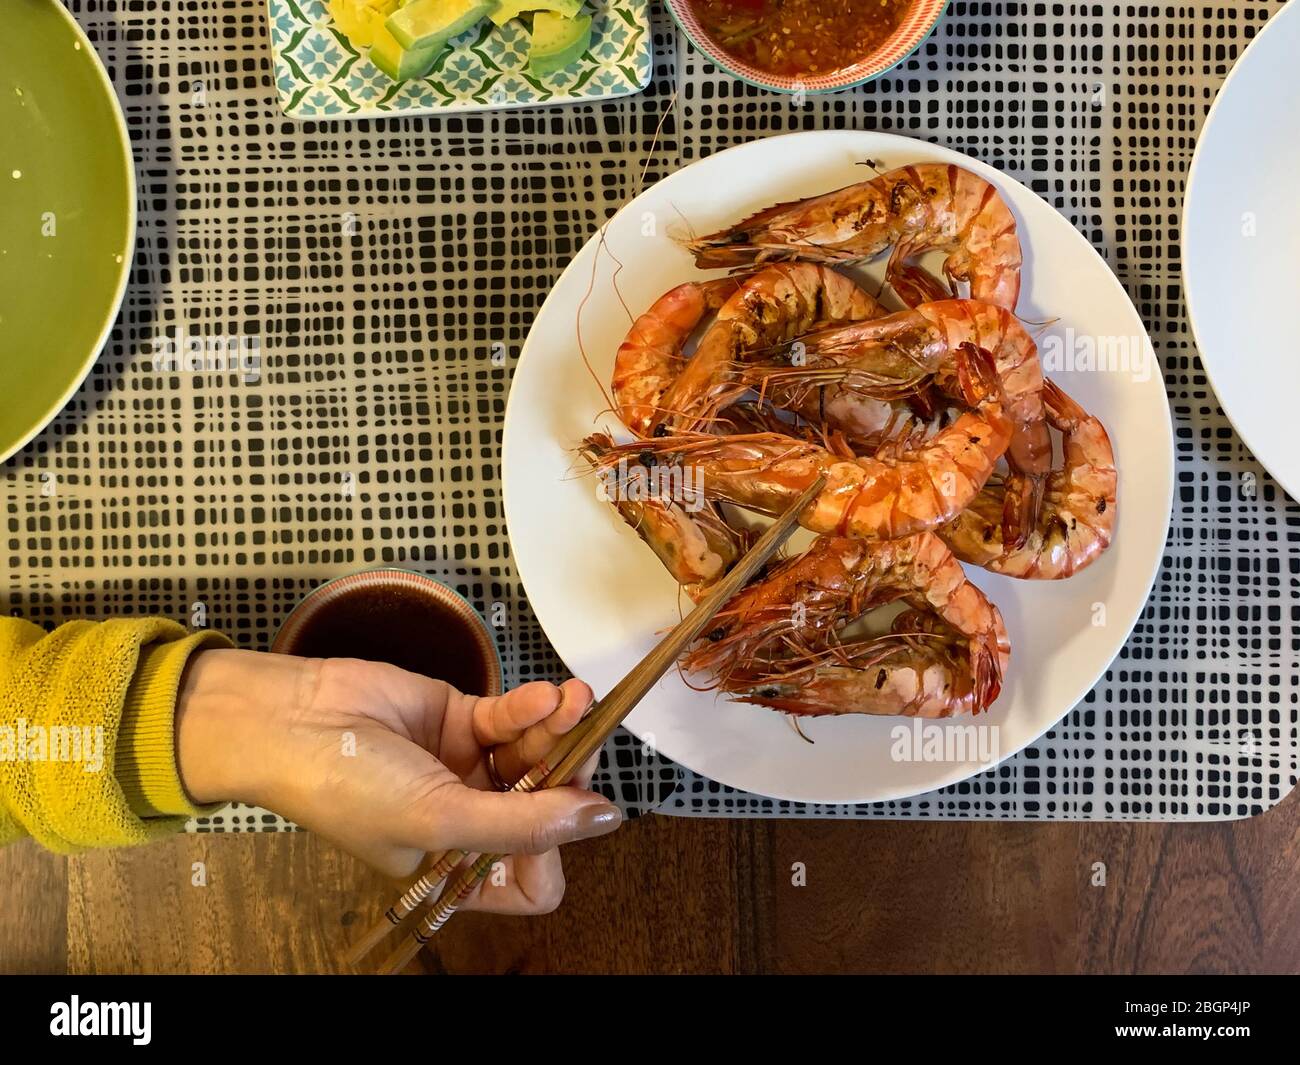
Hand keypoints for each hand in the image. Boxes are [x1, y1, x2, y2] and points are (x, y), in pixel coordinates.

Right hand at [173, 648, 620, 913]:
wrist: (290, 720)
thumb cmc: (347, 787)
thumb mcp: (438, 819)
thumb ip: (524, 822)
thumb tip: (605, 820)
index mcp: (456, 869)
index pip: (532, 878)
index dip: (552, 851)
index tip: (557, 815)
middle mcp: (468, 821)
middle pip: (546, 807)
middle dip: (570, 774)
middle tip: (586, 743)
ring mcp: (466, 768)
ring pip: (537, 754)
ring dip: (559, 729)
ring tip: (572, 701)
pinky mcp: (461, 719)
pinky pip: (512, 717)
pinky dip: (531, 706)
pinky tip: (542, 695)